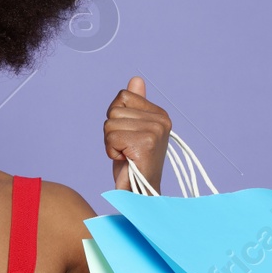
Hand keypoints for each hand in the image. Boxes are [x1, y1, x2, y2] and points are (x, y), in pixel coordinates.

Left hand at [104, 76, 171, 192]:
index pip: (122, 96)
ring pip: (110, 124)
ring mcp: (155, 130)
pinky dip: (111, 151)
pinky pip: (111, 137)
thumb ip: (134, 104)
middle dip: (112, 132)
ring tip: (126, 155)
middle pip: (114, 110)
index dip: (116, 118)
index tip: (127, 137)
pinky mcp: (146, 143)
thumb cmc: (133, 163)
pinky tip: (125, 160)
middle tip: (126, 149)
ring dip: (111, 143)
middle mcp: (161, 119)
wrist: (140, 194)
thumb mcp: (131, 129)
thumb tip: (136, 79)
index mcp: (160, 113)